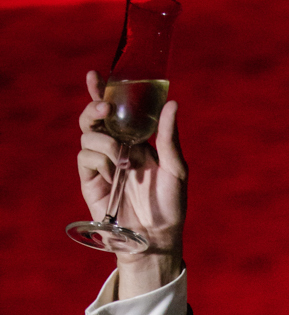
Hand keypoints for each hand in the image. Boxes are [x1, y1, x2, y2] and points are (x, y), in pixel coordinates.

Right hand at [77, 68, 186, 295]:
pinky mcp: (91, 181)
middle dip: (94, 107)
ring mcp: (102, 164)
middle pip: (94, 118)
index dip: (102, 92)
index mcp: (136, 142)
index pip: (116, 112)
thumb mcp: (176, 170)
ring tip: (122, 161)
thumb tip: (172, 104)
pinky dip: (99, 160)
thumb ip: (170, 138)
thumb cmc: (171, 207)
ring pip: (88, 135)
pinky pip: (85, 157)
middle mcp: (116, 149)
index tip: (96, 76)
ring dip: (105, 142)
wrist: (157, 239)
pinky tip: (114, 175)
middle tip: (105, 107)